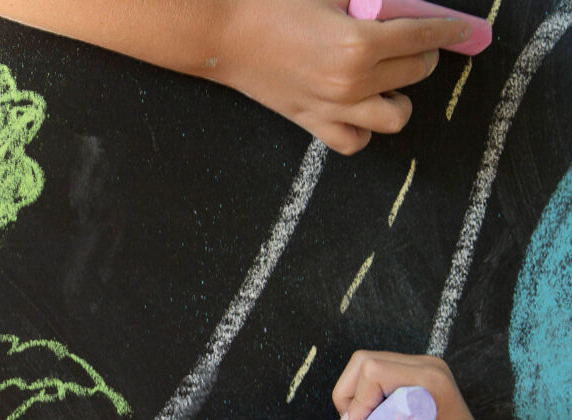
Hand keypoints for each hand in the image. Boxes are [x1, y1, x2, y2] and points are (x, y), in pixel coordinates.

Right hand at [209, 0, 470, 154]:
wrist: (221, 32)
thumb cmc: (272, 4)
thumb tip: (399, 5)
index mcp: (359, 42)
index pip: (423, 35)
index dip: (449, 30)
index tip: (462, 30)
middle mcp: (352, 80)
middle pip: (415, 70)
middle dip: (422, 53)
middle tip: (411, 41)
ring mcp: (332, 106)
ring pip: (397, 115)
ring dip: (403, 96)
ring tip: (392, 81)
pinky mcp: (311, 121)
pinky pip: (354, 141)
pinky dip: (365, 129)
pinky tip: (363, 108)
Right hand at [316, 351, 552, 419]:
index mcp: (430, 382)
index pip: (372, 370)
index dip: (355, 401)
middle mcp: (428, 367)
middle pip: (364, 362)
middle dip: (350, 397)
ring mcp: (423, 367)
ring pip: (365, 365)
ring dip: (355, 398)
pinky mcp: (416, 374)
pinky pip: (374, 373)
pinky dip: (365, 397)